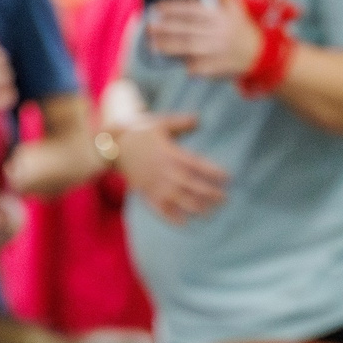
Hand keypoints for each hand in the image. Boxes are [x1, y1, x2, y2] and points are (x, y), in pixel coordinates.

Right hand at [114, 111, 228, 223]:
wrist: (115, 145)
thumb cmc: (141, 132)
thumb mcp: (162, 123)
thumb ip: (182, 122)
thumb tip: (199, 119)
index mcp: (170, 153)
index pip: (196, 165)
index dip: (212, 172)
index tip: (227, 178)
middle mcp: (164, 171)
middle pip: (191, 185)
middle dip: (209, 193)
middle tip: (224, 199)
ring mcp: (154, 184)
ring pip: (177, 198)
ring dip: (195, 207)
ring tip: (210, 212)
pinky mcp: (145, 192)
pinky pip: (158, 207)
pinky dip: (170, 217)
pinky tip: (183, 223)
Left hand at [147, 0, 264, 82]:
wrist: (259, 53)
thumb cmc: (240, 27)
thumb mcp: (233, 4)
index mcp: (220, 15)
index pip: (192, 9)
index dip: (173, 8)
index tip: (157, 7)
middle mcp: (218, 32)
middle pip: (186, 30)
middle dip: (165, 28)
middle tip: (148, 27)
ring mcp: (216, 51)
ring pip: (187, 48)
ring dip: (168, 46)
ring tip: (152, 44)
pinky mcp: (215, 68)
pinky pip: (195, 66)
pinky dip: (183, 63)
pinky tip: (170, 61)